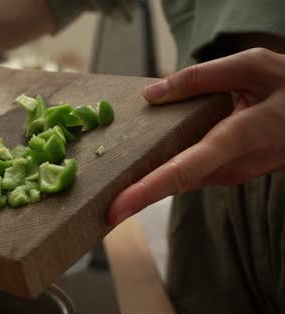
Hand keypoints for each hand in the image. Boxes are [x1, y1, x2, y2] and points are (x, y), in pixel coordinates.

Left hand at [107, 48, 284, 224]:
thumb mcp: (252, 66)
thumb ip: (199, 78)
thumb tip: (151, 94)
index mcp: (237, 140)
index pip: (183, 172)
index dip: (146, 192)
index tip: (116, 210)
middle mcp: (232, 166)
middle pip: (173, 183)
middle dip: (135, 197)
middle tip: (98, 208)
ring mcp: (232, 174)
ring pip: (180, 179)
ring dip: (147, 183)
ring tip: (112, 188)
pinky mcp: (228, 173)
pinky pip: (189, 173)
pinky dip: (165, 170)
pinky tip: (144, 163)